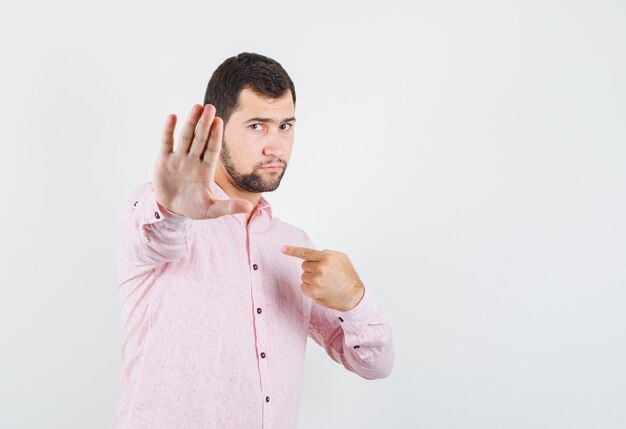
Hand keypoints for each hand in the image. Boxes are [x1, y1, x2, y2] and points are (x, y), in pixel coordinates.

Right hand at [153, 104, 252, 219]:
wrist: (171, 209)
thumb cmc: (193, 207)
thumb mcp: (212, 210)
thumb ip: (228, 207)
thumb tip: (248, 207)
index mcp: (206, 170)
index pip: (212, 149)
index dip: (215, 136)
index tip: (219, 121)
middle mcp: (193, 160)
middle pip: (200, 139)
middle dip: (205, 124)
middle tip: (210, 107)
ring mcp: (179, 159)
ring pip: (186, 137)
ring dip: (190, 122)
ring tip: (196, 107)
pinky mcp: (164, 160)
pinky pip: (166, 143)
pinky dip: (168, 130)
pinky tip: (172, 117)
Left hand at [281, 246, 364, 310]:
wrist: (353, 296)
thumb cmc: (347, 276)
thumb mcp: (341, 258)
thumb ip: (326, 254)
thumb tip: (313, 255)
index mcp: (326, 258)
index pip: (306, 253)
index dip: (292, 250)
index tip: (282, 249)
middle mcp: (320, 268)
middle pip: (304, 265)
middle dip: (312, 269)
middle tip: (325, 274)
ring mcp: (316, 281)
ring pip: (304, 276)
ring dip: (311, 279)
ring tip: (325, 283)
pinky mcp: (313, 293)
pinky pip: (303, 287)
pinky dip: (310, 288)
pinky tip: (321, 289)